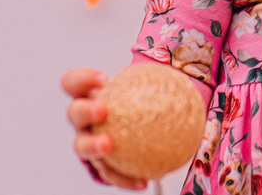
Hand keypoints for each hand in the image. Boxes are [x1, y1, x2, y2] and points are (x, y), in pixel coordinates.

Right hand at [62, 68, 149, 189]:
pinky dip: (123, 178)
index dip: (82, 79)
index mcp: (89, 94)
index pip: (73, 82)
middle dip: (84, 110)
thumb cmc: (142, 102)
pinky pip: (108, 173)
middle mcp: (82, 119)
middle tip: (102, 111)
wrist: (140, 129)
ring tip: (108, 146)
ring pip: (81, 146)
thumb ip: (160, 83)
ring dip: (92, 146)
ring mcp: (87, 142)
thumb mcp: (148, 88)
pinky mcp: (99, 165)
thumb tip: (187, 81)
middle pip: (74, 112)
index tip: (104, 80)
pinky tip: (142, 182)